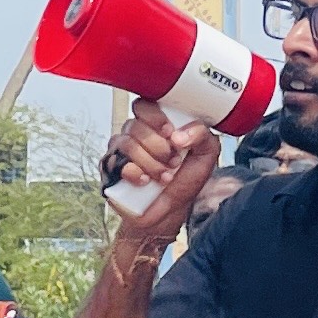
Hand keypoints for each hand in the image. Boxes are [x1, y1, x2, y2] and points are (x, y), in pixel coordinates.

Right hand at [102, 99, 219, 246]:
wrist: (170, 212)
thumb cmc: (185, 180)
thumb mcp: (206, 154)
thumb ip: (202, 135)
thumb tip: (179, 135)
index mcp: (155, 124)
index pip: (145, 105)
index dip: (155, 116)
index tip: (170, 132)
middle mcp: (135, 134)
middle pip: (135, 125)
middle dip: (158, 146)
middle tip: (173, 161)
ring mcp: (120, 152)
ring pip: (128, 145)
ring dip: (151, 164)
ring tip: (165, 177)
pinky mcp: (111, 170)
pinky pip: (118, 164)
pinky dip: (136, 174)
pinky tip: (145, 182)